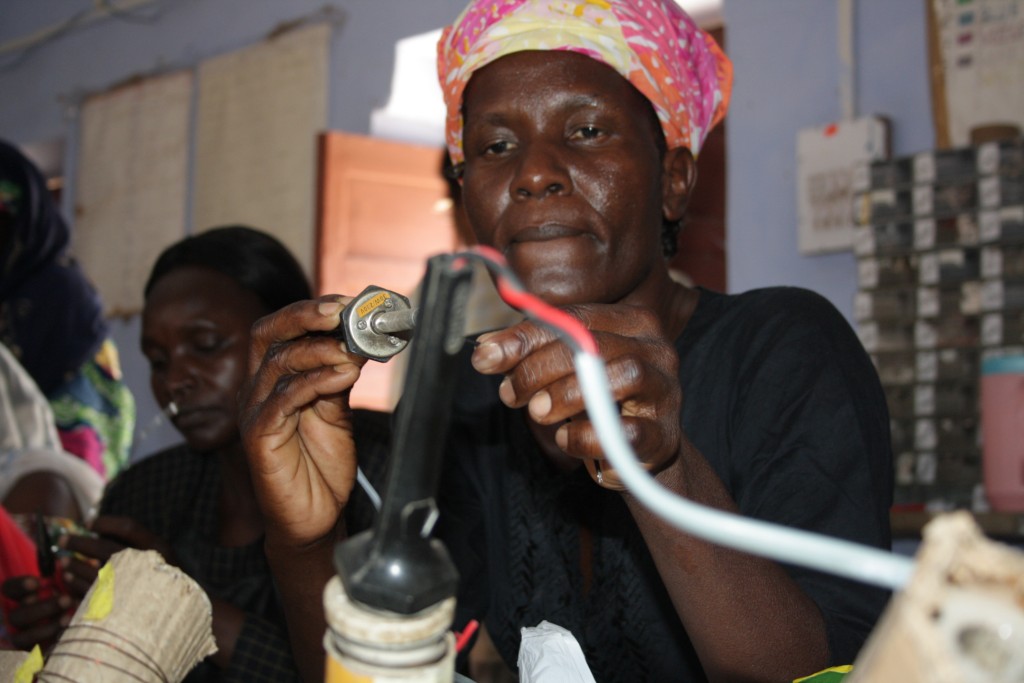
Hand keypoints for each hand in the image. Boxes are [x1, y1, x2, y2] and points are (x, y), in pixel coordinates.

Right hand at [1, 576, 72, 649]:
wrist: (67, 625)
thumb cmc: (68, 594)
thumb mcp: (66, 582)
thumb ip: (69, 574)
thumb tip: (87, 563)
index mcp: (15, 597)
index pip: (9, 589)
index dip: (20, 586)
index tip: (38, 583)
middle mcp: (13, 617)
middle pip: (18, 616)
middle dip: (42, 608)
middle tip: (65, 599)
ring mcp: (19, 636)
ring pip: (23, 637)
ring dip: (47, 628)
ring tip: (69, 618)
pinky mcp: (30, 652)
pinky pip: (35, 652)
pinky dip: (51, 644)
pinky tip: (67, 635)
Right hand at [239, 296, 368, 548]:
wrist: (313, 519)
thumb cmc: (320, 465)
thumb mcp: (336, 411)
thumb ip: (338, 378)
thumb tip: (358, 341)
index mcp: (272, 379)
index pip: (279, 329)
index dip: (308, 310)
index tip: (346, 301)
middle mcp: (256, 391)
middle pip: (267, 335)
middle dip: (305, 316)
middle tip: (342, 310)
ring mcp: (254, 414)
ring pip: (278, 364)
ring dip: (320, 350)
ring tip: (354, 350)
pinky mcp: (260, 439)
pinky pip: (284, 400)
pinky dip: (315, 382)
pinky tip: (343, 376)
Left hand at [470, 303, 682, 479]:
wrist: (638, 452)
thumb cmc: (598, 402)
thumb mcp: (563, 373)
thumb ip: (528, 356)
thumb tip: (486, 350)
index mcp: (631, 322)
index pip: (575, 317)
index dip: (526, 336)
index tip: (486, 356)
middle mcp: (656, 349)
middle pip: (595, 344)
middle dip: (540, 368)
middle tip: (509, 393)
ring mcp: (666, 391)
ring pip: (622, 376)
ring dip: (567, 394)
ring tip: (537, 411)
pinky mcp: (665, 436)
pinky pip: (628, 432)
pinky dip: (588, 437)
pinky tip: (566, 439)